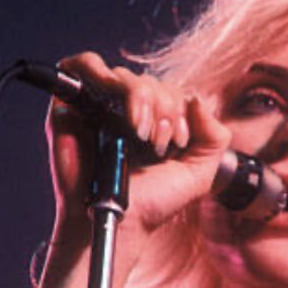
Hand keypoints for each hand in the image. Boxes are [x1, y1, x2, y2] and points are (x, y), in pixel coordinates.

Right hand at [46, 51, 231, 254]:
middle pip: (153, 82)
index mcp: (158, 123)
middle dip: (165, 109)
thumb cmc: (153, 202)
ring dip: (141, 97)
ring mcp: (102, 106)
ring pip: (126, 75)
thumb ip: (214, 138)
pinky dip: (99, 71)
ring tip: (140, 132)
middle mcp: (130, 112)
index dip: (181, 111)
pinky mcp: (73, 104)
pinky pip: (84, 65)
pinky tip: (116, 101)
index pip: (175, 92)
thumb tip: (198, 99)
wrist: (120, 221)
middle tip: (158, 145)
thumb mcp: (198, 174)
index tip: (177, 143)